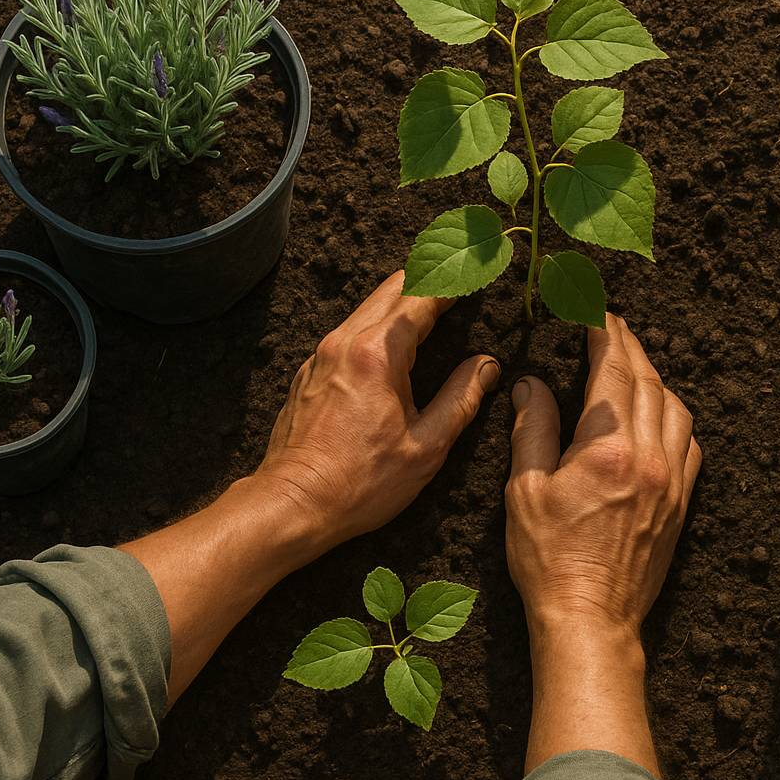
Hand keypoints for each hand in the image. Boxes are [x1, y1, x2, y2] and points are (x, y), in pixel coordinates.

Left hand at [254, 271, 499, 547]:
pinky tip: (394, 345)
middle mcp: (345, 344)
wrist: (293, 504)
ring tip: (433, 309)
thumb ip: (461, 399)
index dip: (453, 284)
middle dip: (427, 281)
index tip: (475, 275)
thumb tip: (487, 367)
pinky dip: (377, 327)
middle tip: (459, 284)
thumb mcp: (427, 446)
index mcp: (378, 355)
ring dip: (401, 304)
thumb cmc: (359, 483)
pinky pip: (349, 334)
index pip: (421, 298)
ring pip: (368, 309)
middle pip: (391, 289)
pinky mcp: (309, 374)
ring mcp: (322, 356)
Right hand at [504, 313, 699, 775]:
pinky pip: (690, 443)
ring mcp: (673, 480)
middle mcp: (650, 457)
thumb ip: (533, 428)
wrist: (591, 619)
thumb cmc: (549, 560)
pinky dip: (675, 417)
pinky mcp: (682, 502)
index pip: (612, 371)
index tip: (593, 313)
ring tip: (632, 365)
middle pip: (648, 381)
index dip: (604, 334)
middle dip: (629, 347)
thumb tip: (532, 383)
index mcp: (609, 448)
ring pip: (676, 408)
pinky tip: (659, 415)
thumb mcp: (525, 490)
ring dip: (655, 378)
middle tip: (610, 325)